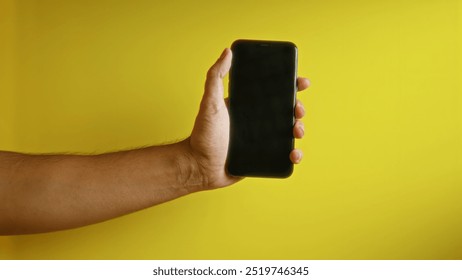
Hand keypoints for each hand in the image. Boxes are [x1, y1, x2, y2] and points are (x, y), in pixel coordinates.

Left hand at [186, 48, 309, 188]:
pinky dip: (294, 155)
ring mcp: (261, 140)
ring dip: (299, 130)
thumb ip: (215, 76)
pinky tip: (293, 155)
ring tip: (297, 131)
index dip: (290, 86)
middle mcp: (256, 121)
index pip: (272, 92)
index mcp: (247, 106)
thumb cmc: (203, 135)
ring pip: (289, 132)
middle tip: (297, 110)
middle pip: (286, 111)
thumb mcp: (210, 102)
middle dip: (298, 108)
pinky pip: (284, 154)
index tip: (301, 82)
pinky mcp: (263, 157)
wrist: (201, 167)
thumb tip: (227, 52)